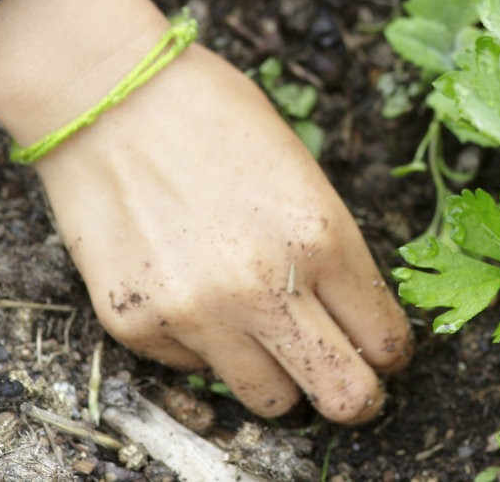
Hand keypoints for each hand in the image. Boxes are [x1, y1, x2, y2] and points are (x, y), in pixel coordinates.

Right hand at [0, 0, 412, 421]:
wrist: (109, 98)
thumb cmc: (214, 117)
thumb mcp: (303, 174)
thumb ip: (331, 250)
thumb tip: (356, 316)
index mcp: (321, 238)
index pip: (384, 339)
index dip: (390, 352)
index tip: (383, 351)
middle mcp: (264, 289)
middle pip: (344, 395)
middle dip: (356, 394)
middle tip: (351, 382)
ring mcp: (197, 315)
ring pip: (271, 401)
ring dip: (280, 377)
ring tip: (269, 337)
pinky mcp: (137, 327)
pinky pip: (195, 370)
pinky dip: (206, 347)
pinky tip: (195, 292)